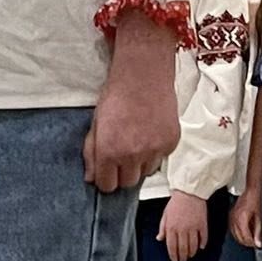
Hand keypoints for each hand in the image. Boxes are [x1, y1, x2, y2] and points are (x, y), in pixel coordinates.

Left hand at [83, 16, 179, 192]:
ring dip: (140, 163)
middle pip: (128, 183)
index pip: (107, 186)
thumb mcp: (96, 123)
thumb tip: (91, 178)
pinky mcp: (171, 144)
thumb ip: (91, 152)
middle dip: (123, 173)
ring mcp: (154, 151)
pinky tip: (150, 132)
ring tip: (138, 140)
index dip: (106, 178)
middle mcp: (132, 155)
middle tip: (122, 153)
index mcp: (109, 151)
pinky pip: (161, 159)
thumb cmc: (116, 95)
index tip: (108, 169)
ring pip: (146, 173)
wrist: (144, 74)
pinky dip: (155, 151)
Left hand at [158, 190, 210, 260]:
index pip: (172, 246)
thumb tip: (160, 238)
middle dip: (182, 257)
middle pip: (183, 249)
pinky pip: (203, 238)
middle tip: (183, 259)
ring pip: (193, 246)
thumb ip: (162, 228)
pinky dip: (202, 244)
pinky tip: (201, 247)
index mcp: (171, 227)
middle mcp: (182, 229)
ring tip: (191, 255)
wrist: (189, 191)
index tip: (174, 259)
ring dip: (192, 252)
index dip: (173, 255)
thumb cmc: (176, 202)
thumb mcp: (165, 214)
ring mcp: (193, 227)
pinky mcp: (202, 225)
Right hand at [229, 189, 261, 249]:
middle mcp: (235, 219)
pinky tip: (243, 233)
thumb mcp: (259, 217)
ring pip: (234, 234)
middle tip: (254, 244)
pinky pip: (232, 228)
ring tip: (250, 240)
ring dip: (242, 238)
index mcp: (242, 219)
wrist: (250, 191)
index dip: (251, 243)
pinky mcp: (230, 215)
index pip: (245, 237)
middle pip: (239, 237)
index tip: (257, 245)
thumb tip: (258, 244)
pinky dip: (237, 233)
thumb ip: (258, 232)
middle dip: (247, 242)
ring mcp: (231, 217)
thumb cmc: (256, 202)